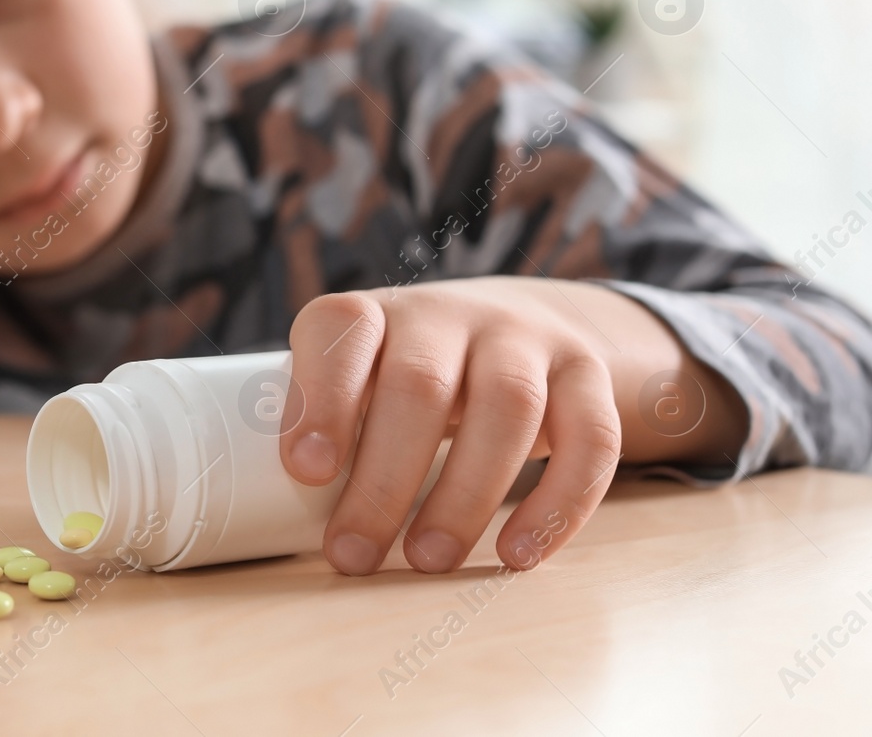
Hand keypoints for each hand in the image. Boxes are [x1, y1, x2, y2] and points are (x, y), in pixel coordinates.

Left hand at [280, 276, 746, 574]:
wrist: (523, 323)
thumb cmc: (410, 375)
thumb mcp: (362, 380)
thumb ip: (330, 425)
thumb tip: (285, 511)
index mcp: (376, 314)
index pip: (342, 329)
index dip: (322, 397)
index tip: (307, 471)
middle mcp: (449, 314)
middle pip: (419, 386)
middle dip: (383, 480)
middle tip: (352, 555)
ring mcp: (524, 339)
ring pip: (507, 408)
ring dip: (465, 494)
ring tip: (427, 560)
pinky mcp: (586, 375)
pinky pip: (589, 439)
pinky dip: (557, 504)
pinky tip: (516, 554)